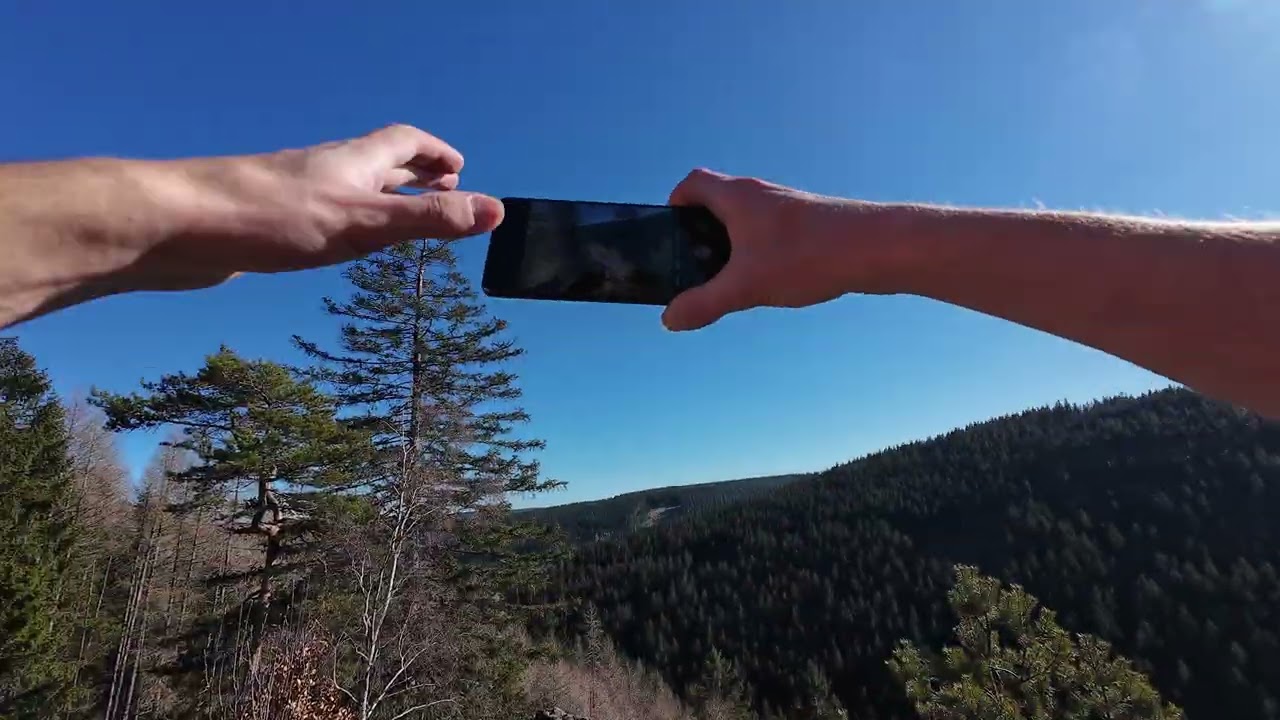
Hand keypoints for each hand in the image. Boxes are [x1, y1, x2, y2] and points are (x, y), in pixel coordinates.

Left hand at [127, 124, 504, 290]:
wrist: (181, 225)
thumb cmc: (272, 218)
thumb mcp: (365, 223)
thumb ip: (428, 220)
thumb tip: (495, 211)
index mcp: (353, 162)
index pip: (404, 142)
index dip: (435, 153)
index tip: (460, 170)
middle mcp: (325, 170)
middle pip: (378, 162)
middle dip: (414, 175)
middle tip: (442, 191)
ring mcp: (293, 192)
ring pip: (347, 188)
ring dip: (378, 199)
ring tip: (396, 221)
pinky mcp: (267, 220)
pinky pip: (318, 213)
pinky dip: (343, 221)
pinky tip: (331, 243)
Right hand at [662, 169, 893, 330]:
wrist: (876, 248)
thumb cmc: (809, 256)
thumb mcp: (746, 286)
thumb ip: (704, 303)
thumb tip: (669, 320)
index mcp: (737, 196)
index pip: (693, 182)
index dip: (675, 203)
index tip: (672, 232)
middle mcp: (761, 194)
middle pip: (717, 201)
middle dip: (701, 232)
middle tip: (697, 265)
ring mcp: (787, 207)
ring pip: (747, 219)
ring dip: (732, 244)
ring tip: (733, 279)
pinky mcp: (809, 222)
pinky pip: (771, 232)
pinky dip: (759, 251)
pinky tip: (771, 281)